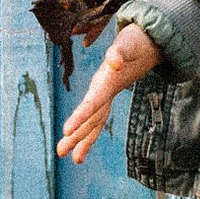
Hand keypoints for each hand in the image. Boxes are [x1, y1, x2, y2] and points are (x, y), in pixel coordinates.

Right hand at [55, 23, 161, 163]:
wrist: (139, 38)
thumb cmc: (134, 42)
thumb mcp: (129, 44)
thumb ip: (120, 52)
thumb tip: (115, 61)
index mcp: (104, 81)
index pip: (91, 103)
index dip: (80, 116)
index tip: (66, 131)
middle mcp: (100, 89)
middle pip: (89, 117)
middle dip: (76, 136)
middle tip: (60, 153)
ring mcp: (103, 93)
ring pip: (93, 120)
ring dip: (83, 140)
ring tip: (74, 160)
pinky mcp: (108, 94)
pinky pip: (99, 116)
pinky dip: (92, 130)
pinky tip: (84, 147)